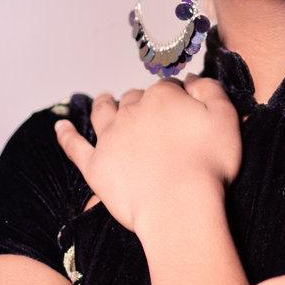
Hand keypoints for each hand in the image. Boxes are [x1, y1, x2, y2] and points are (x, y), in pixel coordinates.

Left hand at [53, 73, 241, 233]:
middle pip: (135, 98)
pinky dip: (66, 135)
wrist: (179, 205)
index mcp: (163, 97)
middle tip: (149, 112)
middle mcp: (132, 111)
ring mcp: (110, 137)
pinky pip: (75, 146)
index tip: (183, 106)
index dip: (176, 96)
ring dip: (104, 104)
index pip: (168, 88)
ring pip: (102, 112)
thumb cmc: (209, 164)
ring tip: (104, 99)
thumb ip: (210, 90)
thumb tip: (192, 78)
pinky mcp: (95, 165)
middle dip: (141, 101)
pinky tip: (59, 127)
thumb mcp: (225, 118)